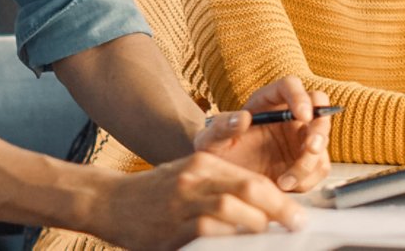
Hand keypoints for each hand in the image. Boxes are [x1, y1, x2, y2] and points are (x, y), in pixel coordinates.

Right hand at [93, 153, 304, 250]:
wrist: (108, 201)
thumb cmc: (153, 194)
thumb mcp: (188, 178)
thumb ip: (220, 190)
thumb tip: (261, 213)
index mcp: (204, 163)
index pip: (252, 179)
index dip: (280, 198)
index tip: (297, 216)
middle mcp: (195, 177)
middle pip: (249, 189)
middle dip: (279, 210)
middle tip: (295, 227)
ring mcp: (182, 201)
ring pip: (231, 209)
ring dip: (256, 226)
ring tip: (267, 239)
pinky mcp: (170, 226)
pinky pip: (206, 232)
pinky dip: (227, 241)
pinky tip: (237, 247)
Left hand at [193, 76, 331, 191]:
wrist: (222, 186)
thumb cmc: (216, 156)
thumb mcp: (209, 141)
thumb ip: (221, 126)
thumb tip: (243, 117)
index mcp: (266, 101)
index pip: (290, 86)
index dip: (300, 97)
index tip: (302, 115)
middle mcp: (287, 116)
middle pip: (319, 106)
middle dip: (320, 126)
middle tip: (310, 147)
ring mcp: (299, 139)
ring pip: (322, 141)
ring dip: (310, 161)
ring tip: (285, 180)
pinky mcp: (305, 163)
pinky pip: (319, 167)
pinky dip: (307, 179)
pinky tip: (285, 185)